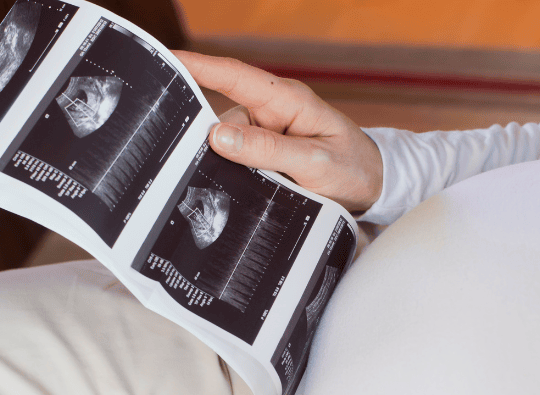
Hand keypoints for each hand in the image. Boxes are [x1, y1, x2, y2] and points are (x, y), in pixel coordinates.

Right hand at [173, 51, 383, 212]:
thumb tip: (219, 135)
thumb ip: (270, 149)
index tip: (166, 59)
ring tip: (246, 186)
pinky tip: (239, 190)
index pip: (235, 76)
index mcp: (287, 100)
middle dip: (205, 137)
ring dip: (224, 165)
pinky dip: (232, 174)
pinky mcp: (264, 154)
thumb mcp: (316, 162)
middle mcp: (272, 112)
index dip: (198, 66)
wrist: (373, 187)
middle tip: (193, 163)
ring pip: (225, 145)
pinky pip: (236, 160)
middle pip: (221, 116)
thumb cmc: (353, 169)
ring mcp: (266, 134)